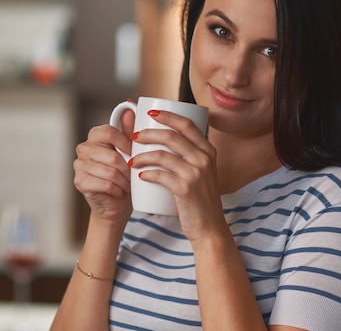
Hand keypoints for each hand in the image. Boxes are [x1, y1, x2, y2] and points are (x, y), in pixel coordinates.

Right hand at [73, 109, 134, 225]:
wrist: (117, 204)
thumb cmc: (125, 176)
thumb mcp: (131, 152)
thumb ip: (129, 130)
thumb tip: (130, 104)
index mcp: (95, 136)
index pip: (108, 132)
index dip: (125, 143)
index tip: (135, 154)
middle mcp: (83, 148)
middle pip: (112, 155)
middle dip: (128, 168)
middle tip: (134, 175)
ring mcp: (79, 165)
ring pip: (110, 171)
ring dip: (124, 181)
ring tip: (128, 185)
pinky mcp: (79, 182)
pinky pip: (106, 184)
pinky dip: (117, 190)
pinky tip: (119, 192)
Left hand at [130, 110, 225, 241]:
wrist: (209, 227)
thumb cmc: (199, 199)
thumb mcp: (201, 172)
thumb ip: (189, 156)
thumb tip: (164, 138)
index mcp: (208, 150)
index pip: (186, 124)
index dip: (167, 115)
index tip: (149, 114)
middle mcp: (204, 158)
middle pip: (171, 136)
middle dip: (147, 133)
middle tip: (133, 137)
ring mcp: (196, 173)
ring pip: (162, 154)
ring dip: (142, 155)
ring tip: (131, 160)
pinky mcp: (186, 189)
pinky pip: (161, 175)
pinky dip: (147, 174)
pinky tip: (140, 176)